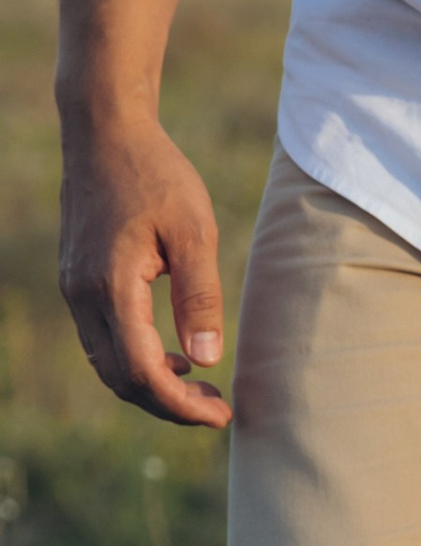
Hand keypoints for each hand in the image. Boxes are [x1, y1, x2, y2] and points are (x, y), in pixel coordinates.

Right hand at [58, 118, 230, 427]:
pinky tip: (175, 356)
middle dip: (168, 406)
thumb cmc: (156, 174)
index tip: (221, 415)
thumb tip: (206, 361)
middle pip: (120, 379)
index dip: (181, 406)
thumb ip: (200, 297)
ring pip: (108, 364)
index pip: (142, 373)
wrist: (105, 130)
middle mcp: (82, 294)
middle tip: (217, 409)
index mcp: (110, 286)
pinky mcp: (77, 280)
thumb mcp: (194, 232)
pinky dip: (136, 360)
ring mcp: (74, 288)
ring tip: (202, 388)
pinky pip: (102, 340)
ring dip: (152, 386)